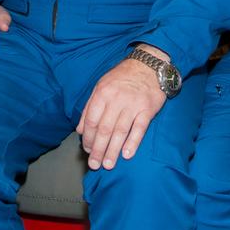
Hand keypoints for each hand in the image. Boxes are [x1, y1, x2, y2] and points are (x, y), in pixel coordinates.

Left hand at [76, 45, 167, 169]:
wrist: (149, 65)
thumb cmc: (122, 78)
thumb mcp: (101, 86)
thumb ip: (90, 107)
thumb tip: (81, 130)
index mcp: (102, 93)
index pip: (92, 120)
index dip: (88, 138)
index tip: (87, 150)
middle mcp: (116, 99)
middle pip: (105, 129)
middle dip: (98, 149)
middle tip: (94, 165)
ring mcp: (133, 104)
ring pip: (120, 131)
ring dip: (113, 150)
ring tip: (108, 165)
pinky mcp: (147, 109)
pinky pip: (139, 128)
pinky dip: (133, 142)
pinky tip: (127, 154)